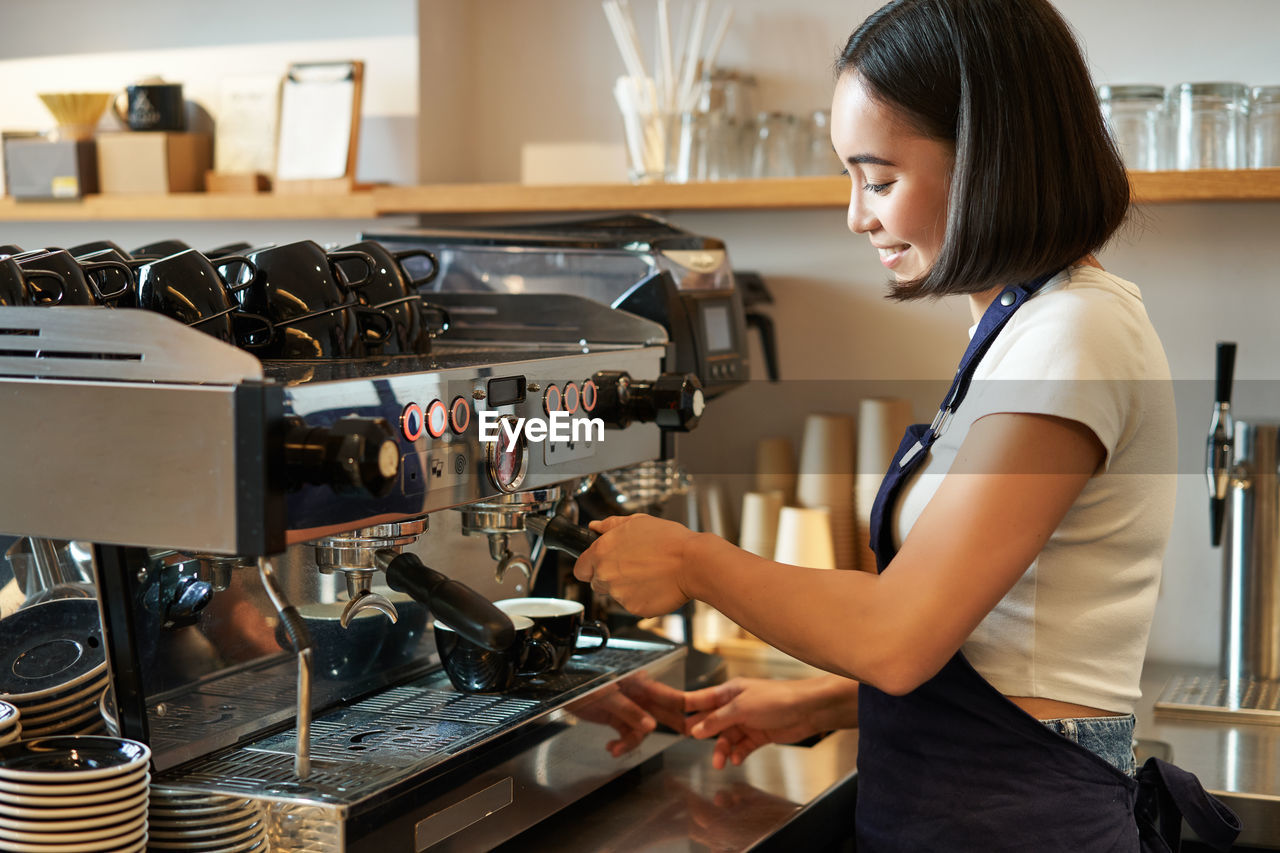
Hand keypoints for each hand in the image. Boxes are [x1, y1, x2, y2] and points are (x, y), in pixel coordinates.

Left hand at [571, 673, 687, 756]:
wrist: (562, 686)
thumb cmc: (585, 681)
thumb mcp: (607, 695)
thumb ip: (629, 710)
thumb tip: (650, 726)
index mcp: (639, 682)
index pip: (667, 695)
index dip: (683, 706)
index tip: (695, 718)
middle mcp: (638, 694)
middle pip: (661, 711)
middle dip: (671, 725)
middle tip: (689, 735)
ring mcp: (628, 706)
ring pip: (642, 729)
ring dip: (631, 742)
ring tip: (615, 750)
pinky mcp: (616, 717)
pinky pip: (627, 733)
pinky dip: (621, 743)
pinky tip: (610, 748)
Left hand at [572, 514, 699, 616]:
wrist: (692, 563)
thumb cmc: (669, 541)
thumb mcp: (637, 522)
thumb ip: (610, 525)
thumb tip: (595, 526)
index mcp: (602, 551)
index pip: (580, 567)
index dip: (589, 566)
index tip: (597, 565)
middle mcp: (606, 574)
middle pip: (596, 582)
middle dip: (609, 576)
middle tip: (632, 566)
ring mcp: (619, 594)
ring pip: (615, 594)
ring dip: (626, 587)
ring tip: (648, 573)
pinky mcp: (634, 608)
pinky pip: (632, 604)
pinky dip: (641, 597)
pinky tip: (654, 584)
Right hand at [685, 676, 852, 768]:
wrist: (808, 710)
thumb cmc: (778, 698)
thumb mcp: (741, 708)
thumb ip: (718, 720)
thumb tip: (697, 730)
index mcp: (730, 692)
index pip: (702, 700)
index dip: (687, 709)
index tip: (672, 717)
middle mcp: (737, 705)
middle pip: (713, 722)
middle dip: (704, 734)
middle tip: (692, 743)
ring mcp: (749, 720)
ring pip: (728, 738)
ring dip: (723, 750)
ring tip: (720, 762)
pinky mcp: (760, 734)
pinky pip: (743, 746)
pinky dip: (739, 753)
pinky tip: (737, 759)